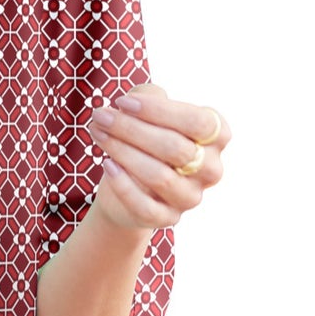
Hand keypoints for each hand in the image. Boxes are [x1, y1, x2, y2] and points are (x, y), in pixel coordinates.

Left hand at [88, 83, 229, 232]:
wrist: (127, 188)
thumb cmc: (143, 140)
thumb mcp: (146, 112)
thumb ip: (147, 97)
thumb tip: (135, 99)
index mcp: (216, 137)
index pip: (198, 121)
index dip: (160, 110)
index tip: (122, 101)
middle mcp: (211, 169)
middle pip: (175, 148)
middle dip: (131, 128)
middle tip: (99, 116)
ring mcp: (191, 196)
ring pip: (160, 177)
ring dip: (123, 151)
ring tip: (98, 134)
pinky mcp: (169, 218)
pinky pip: (146, 206)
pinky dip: (123, 185)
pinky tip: (107, 165)